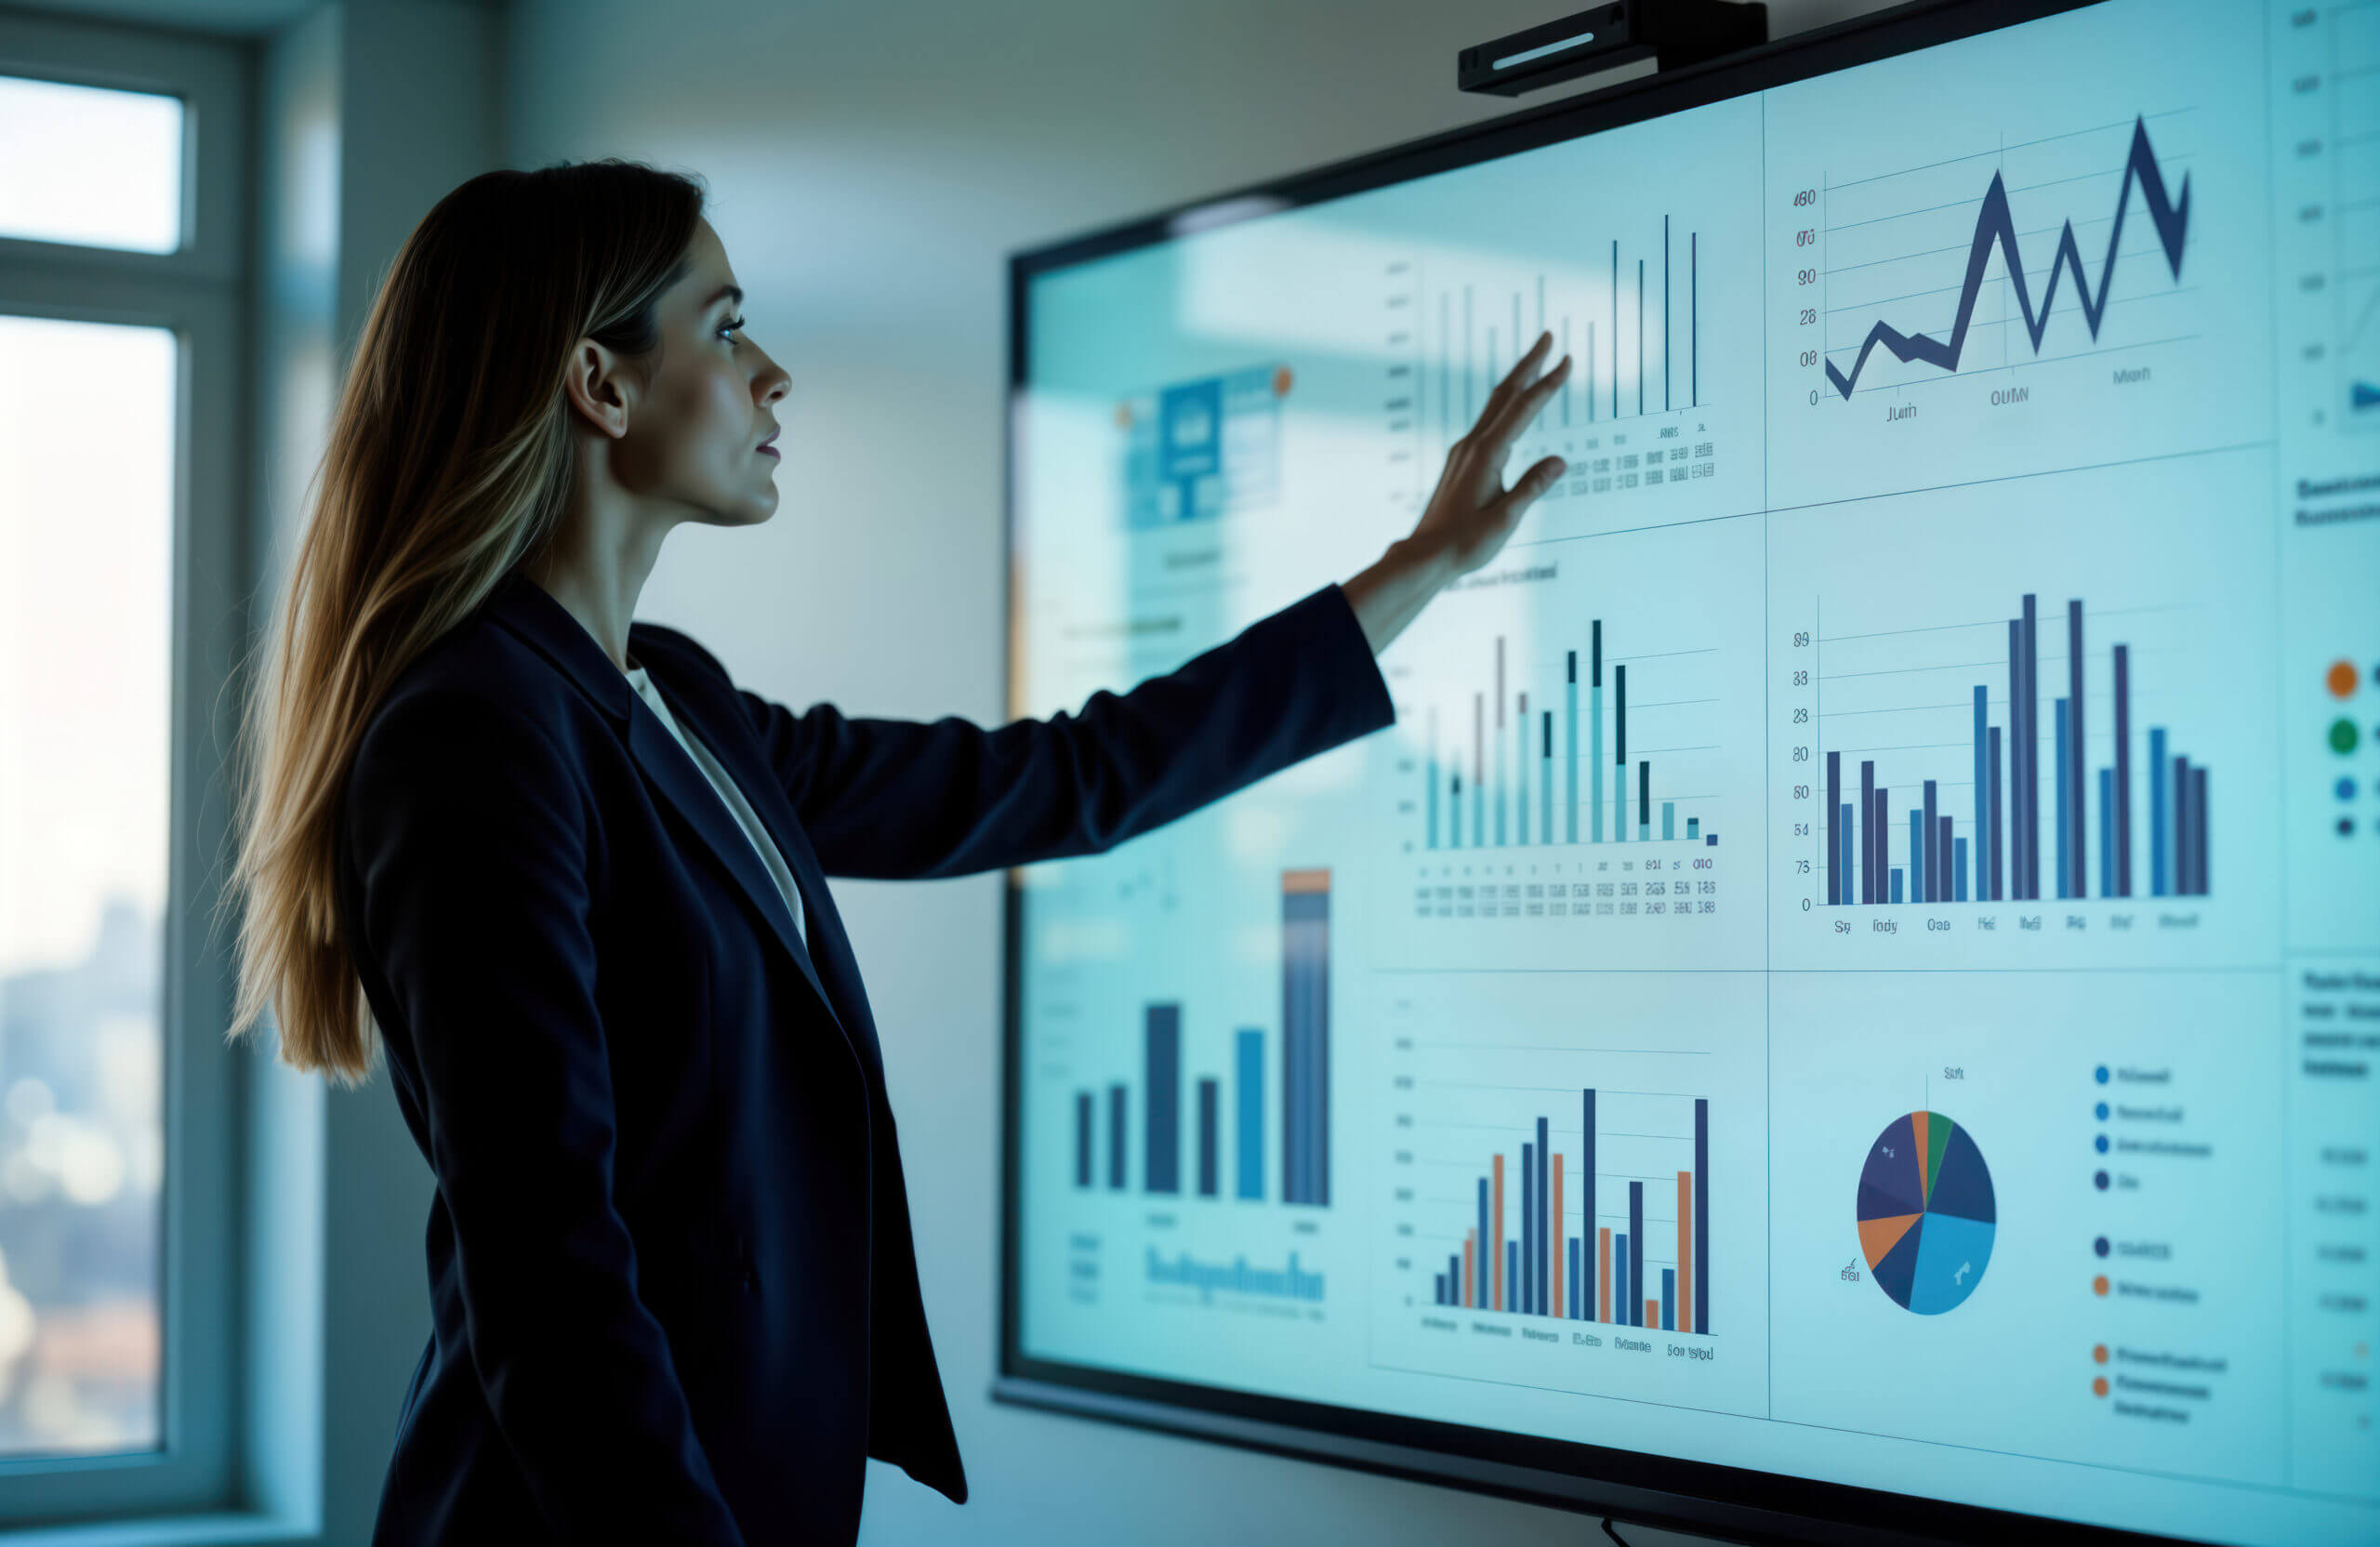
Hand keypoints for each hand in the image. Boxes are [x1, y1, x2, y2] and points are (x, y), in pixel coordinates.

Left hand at [1409, 329, 1571, 575]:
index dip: (1547, 384)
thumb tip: (1560, 460)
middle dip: (1528, 364)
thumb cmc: (1464, 543)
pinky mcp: (1460, 463)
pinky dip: (1504, 405)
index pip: (1524, 409)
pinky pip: (1487, 423)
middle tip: (1548, 337)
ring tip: (1533, 363)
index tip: (1567, 360)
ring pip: (1493, 406)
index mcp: (1487, 455)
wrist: (1425, 556)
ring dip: (1516, 381)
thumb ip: (1533, 486)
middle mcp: (1472, 446)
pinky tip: (1510, 411)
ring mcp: (1463, 452)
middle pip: (1505, 394)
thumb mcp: (1506, 518)